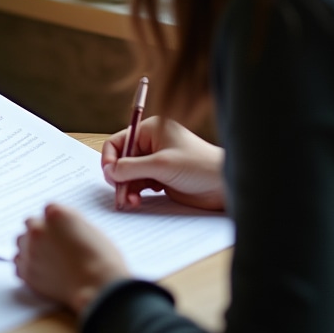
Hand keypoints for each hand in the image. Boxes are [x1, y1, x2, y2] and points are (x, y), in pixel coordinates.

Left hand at [14, 203, 128, 313]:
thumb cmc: (102, 259)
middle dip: (40, 232)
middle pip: (31, 224)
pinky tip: (40, 269)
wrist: (98, 287)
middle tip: (53, 245)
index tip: (61, 230)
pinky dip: (27, 265)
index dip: (56, 222)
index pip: (48, 210)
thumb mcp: (90, 229)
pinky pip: (18, 262)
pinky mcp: (26, 271)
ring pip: (21, 242)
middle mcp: (38, 229)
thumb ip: (70, 222)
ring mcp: (30, 250)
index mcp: (55, 214)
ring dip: (30, 247)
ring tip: (46, 258)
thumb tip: (62, 226)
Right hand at [102, 117, 225, 210]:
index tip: (110, 176)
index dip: (110, 159)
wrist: (224, 186)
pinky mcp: (161, 178)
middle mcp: (151, 144)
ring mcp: (155, 162)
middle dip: (119, 178)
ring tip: (132, 201)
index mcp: (150, 130)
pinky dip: (136, 193)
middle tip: (120, 194)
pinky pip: (140, 184)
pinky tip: (138, 201)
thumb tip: (109, 171)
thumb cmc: (198, 166)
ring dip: (127, 188)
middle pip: (122, 160)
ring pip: (130, 175)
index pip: (118, 142)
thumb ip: (132, 168)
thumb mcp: (161, 165)